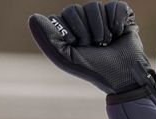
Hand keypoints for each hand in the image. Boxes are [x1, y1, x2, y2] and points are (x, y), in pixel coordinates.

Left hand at [28, 1, 151, 93]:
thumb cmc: (91, 68)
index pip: (62, 17)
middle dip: (84, 31)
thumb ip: (47, 39)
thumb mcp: (64, 57)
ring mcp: (102, 16)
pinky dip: (117, 22)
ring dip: (101, 29)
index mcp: (68, 29)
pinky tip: (118, 34)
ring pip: (95, 6)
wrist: (122, 75)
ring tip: (105, 43)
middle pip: (76, 9)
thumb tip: (33, 17)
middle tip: (92, 46)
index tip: (77, 45)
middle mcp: (84, 20)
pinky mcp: (121, 13)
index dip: (71, 31)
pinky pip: (115, 6)